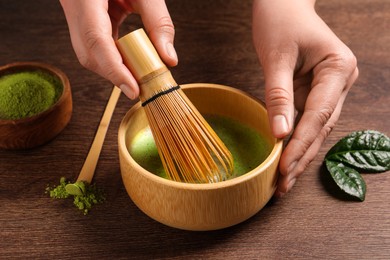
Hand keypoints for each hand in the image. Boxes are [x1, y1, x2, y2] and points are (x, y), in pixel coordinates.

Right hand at [60, 0, 177, 98]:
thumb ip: (159, 22)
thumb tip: (169, 59)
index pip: (96, 39)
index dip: (114, 69)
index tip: (133, 89)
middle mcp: (73, 5)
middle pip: (89, 53)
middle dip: (115, 74)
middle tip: (140, 86)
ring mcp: (74, 13)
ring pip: (89, 53)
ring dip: (114, 68)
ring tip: (138, 75)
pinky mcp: (82, 18)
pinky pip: (94, 44)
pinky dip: (113, 57)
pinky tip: (129, 60)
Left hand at [252, 0, 358, 195]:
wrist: (282, 5)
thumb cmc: (280, 22)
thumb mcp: (276, 58)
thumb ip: (278, 96)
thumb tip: (280, 134)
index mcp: (339, 69)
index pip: (319, 114)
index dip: (300, 144)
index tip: (283, 168)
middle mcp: (340, 82)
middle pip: (320, 127)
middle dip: (300, 156)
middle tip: (282, 186)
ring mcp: (330, 89)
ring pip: (315, 128)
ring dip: (298, 154)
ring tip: (283, 182)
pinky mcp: (315, 93)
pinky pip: (306, 121)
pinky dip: (295, 140)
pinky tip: (285, 159)